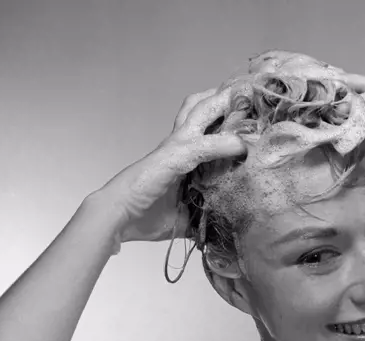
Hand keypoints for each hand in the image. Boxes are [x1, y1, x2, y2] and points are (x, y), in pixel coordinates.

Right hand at [95, 88, 245, 242]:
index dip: (222, 115)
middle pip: (202, 109)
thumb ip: (202, 216)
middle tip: (247, 89)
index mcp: (179, 154)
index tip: (245, 111)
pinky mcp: (174, 157)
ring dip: (224, 104)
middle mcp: (177, 144)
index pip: (203, 127)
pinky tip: (241, 145)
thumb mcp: (183, 217)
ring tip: (245, 96)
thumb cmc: (144, 215)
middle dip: (225, 97)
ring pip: (202, 113)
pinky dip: (224, 143)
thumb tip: (221, 227)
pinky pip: (204, 146)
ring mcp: (175, 147)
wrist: (117, 217)